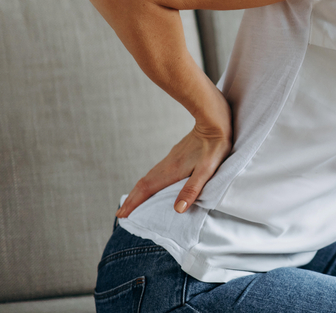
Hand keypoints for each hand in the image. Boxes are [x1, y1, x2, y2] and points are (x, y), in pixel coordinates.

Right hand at [116, 103, 231, 218]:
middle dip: (131, 200)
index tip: (122, 215)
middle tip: (121, 214)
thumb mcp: (206, 170)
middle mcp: (167, 165)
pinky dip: (148, 182)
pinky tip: (152, 185)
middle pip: (143, 184)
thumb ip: (192, 189)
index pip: (146, 190)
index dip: (133, 203)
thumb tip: (177, 209)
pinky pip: (156, 172)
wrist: (214, 120)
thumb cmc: (214, 146)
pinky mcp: (176, 155)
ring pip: (148, 177)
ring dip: (138, 191)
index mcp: (171, 171)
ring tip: (131, 203)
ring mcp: (170, 159)